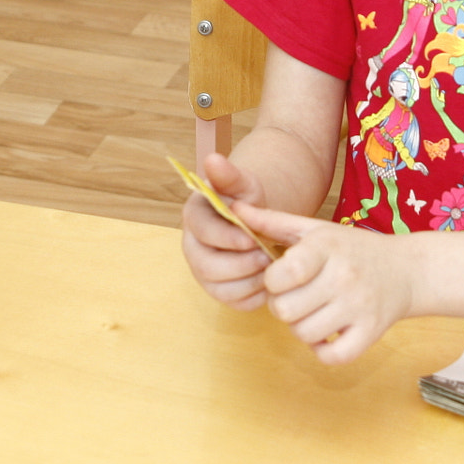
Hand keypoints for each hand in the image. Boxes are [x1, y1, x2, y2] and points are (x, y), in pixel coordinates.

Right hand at [179, 151, 272, 309]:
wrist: (256, 224)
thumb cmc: (247, 202)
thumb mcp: (243, 185)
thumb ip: (229, 175)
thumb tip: (212, 159)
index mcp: (194, 218)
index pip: (203, 232)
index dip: (227, 237)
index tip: (252, 238)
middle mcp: (193, 249)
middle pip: (207, 267)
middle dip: (241, 264)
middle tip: (267, 256)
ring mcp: (204, 274)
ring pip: (221, 290)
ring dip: (251, 281)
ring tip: (271, 267)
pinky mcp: (221, 292)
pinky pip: (236, 303)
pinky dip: (256, 296)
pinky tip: (270, 281)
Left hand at [234, 204, 419, 364]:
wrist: (406, 270)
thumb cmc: (350, 248)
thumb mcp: (314, 229)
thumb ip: (272, 221)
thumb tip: (234, 210)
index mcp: (326, 248)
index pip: (281, 275)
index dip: (272, 281)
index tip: (281, 278)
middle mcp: (344, 277)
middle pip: (286, 310)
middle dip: (282, 307)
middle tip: (295, 297)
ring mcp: (360, 307)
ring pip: (304, 334)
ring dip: (300, 327)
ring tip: (310, 312)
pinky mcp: (371, 332)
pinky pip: (332, 356)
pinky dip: (322, 350)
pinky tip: (326, 332)